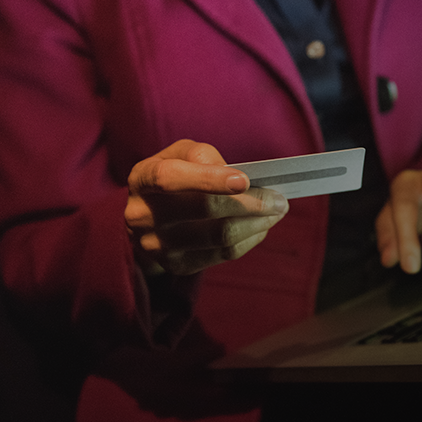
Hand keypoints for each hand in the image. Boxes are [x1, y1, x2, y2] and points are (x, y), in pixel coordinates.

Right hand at [125, 140, 287, 275]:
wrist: (148, 218)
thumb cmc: (174, 177)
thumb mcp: (179, 155)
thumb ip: (202, 156)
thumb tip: (237, 176)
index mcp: (142, 179)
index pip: (170, 178)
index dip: (208, 179)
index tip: (244, 180)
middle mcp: (143, 215)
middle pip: (204, 210)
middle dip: (250, 203)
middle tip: (279, 199)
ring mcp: (157, 245)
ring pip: (219, 236)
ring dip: (257, 223)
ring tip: (276, 211)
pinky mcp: (176, 265)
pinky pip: (223, 254)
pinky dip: (249, 239)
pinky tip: (261, 227)